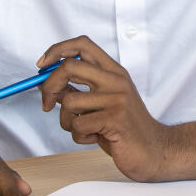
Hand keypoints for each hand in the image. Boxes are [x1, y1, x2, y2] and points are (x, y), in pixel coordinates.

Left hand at [38, 36, 195, 180]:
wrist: (153, 150)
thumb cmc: (123, 128)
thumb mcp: (101, 102)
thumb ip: (78, 90)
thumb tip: (45, 83)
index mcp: (114, 71)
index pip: (83, 44)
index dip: (57, 50)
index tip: (41, 65)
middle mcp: (116, 80)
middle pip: (69, 66)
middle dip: (48, 86)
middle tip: (47, 104)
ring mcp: (117, 98)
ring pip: (69, 102)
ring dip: (67, 121)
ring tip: (85, 128)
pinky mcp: (115, 119)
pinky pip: (78, 125)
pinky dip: (79, 136)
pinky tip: (95, 137)